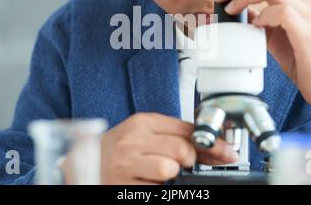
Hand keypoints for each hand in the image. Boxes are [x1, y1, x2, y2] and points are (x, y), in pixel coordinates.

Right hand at [75, 113, 238, 184]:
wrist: (84, 162)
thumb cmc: (118, 147)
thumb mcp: (143, 132)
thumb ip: (174, 135)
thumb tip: (212, 147)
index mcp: (142, 123)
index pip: (187, 129)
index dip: (212, 144)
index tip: (226, 153)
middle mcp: (133, 140)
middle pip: (182, 149)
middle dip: (190, 160)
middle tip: (183, 164)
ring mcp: (126, 164)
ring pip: (169, 169)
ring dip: (172, 175)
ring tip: (160, 173)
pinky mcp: (122, 185)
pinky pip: (155, 188)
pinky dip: (159, 187)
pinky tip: (148, 181)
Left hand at [214, 0, 310, 113]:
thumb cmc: (304, 63)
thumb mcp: (277, 35)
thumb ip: (262, 20)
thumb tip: (240, 10)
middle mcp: (307, 1)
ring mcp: (310, 15)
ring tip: (231, 9)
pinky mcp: (309, 33)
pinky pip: (282, 11)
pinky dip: (263, 15)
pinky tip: (255, 26)